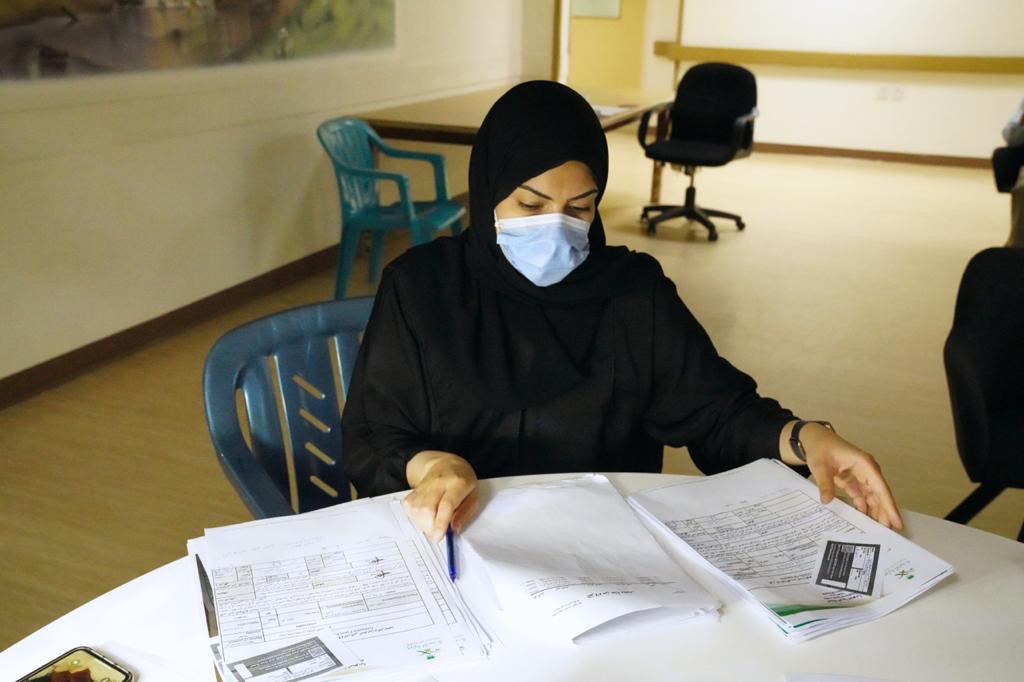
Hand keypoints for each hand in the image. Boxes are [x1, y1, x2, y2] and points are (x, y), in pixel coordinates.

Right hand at [403, 450, 478, 540]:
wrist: (445, 464)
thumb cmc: (462, 482)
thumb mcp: (474, 496)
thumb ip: (465, 513)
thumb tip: (454, 529)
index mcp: (457, 483)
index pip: (446, 504)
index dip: (441, 523)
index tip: (439, 537)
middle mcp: (438, 483)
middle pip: (427, 509)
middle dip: (431, 527)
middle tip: (438, 533)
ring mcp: (423, 486)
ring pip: (416, 511)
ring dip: (424, 524)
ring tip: (433, 522)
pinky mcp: (412, 491)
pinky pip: (409, 510)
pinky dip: (416, 518)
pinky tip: (425, 516)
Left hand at [782, 422, 903, 529]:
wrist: (814, 439)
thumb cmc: (820, 447)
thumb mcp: (820, 465)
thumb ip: (825, 483)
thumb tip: (827, 501)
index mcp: (864, 464)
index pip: (881, 488)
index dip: (889, 506)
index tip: (897, 522)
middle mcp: (867, 471)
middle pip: (879, 495)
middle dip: (884, 513)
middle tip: (887, 533)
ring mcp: (862, 476)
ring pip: (872, 498)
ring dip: (875, 512)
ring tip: (877, 530)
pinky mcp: (854, 481)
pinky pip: (862, 497)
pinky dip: (863, 508)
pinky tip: (864, 520)